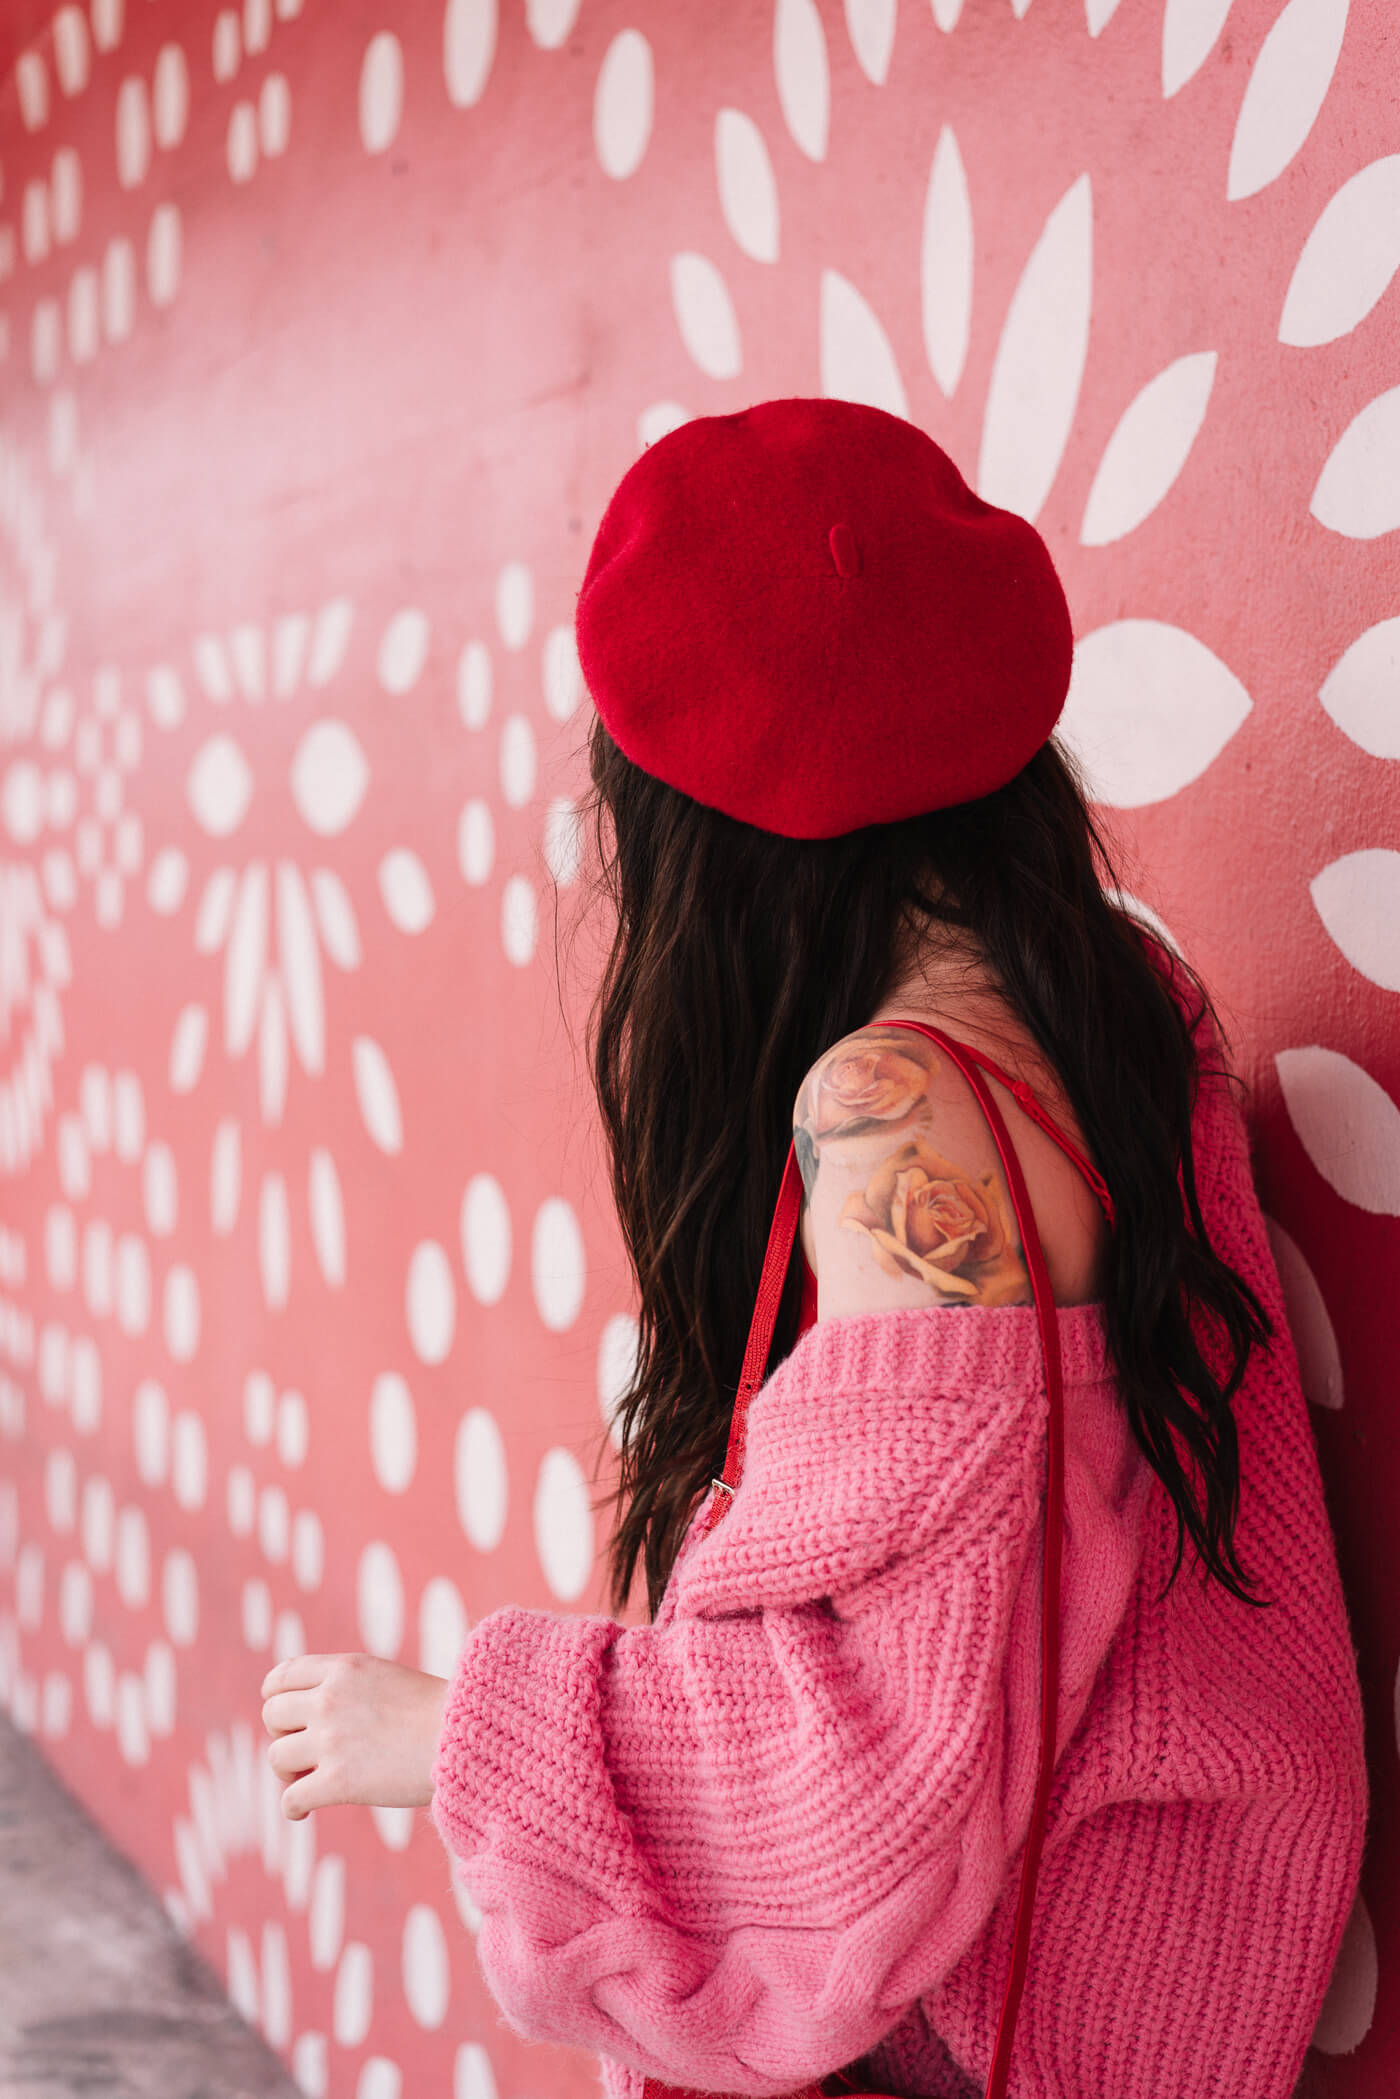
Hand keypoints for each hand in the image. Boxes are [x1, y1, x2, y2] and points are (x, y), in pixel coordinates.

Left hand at [260, 1652, 449, 1820]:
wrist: (468, 1736)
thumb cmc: (435, 1713)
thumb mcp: (384, 1678)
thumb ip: (345, 1686)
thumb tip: (309, 1709)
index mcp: (343, 1669)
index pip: (279, 1678)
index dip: (275, 1700)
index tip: (288, 1719)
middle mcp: (329, 1699)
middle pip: (272, 1716)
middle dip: (282, 1736)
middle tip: (302, 1753)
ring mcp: (331, 1739)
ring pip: (276, 1757)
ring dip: (287, 1773)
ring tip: (307, 1781)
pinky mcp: (338, 1781)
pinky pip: (290, 1797)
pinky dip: (291, 1808)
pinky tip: (302, 1812)